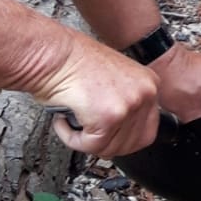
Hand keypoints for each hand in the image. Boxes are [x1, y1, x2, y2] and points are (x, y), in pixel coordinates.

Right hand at [41, 36, 160, 156]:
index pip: (147, 130)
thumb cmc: (72, 62)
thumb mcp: (113, 81)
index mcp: (149, 83)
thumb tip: (121, 139)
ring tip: (72, 119)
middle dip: (105, 144)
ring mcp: (129, 104)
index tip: (107, 138)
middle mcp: (145, 92)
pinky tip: (64, 119)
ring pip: (110, 148)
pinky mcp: (109, 117)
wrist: (52, 52)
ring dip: (85, 141)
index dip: (123, 141)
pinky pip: (89, 146)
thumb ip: (123, 106)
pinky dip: (71, 137)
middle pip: (132, 144)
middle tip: (86, 133)